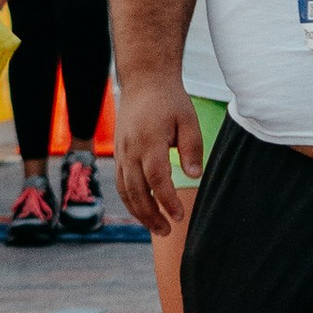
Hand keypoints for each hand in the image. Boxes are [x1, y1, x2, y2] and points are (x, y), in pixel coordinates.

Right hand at [113, 79, 204, 235]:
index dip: (167, 201)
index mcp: (149, 141)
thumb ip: (192, 149)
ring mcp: (121, 151)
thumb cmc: (169, 100)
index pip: (157, 179)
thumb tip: (194, 176)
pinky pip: (121, 182)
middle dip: (151, 215)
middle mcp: (131, 149)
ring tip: (156, 228)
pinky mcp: (118, 152)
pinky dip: (130, 200)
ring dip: (139, 212)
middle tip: (167, 231)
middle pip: (137, 191)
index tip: (180, 216)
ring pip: (125, 190)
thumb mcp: (188, 120)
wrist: (144, 80)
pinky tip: (143, 210)